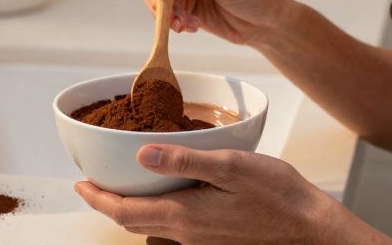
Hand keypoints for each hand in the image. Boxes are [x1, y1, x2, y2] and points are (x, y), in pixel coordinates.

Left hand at [75, 144, 386, 243]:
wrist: (312, 230)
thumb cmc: (279, 196)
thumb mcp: (232, 166)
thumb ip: (184, 161)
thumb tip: (140, 155)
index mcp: (184, 215)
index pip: (124, 211)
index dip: (96, 198)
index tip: (79, 184)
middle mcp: (188, 233)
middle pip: (133, 221)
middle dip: (108, 203)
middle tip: (92, 184)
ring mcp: (202, 239)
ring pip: (152, 224)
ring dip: (131, 206)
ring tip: (122, 183)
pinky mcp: (216, 238)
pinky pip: (174, 225)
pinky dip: (157, 208)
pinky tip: (167, 190)